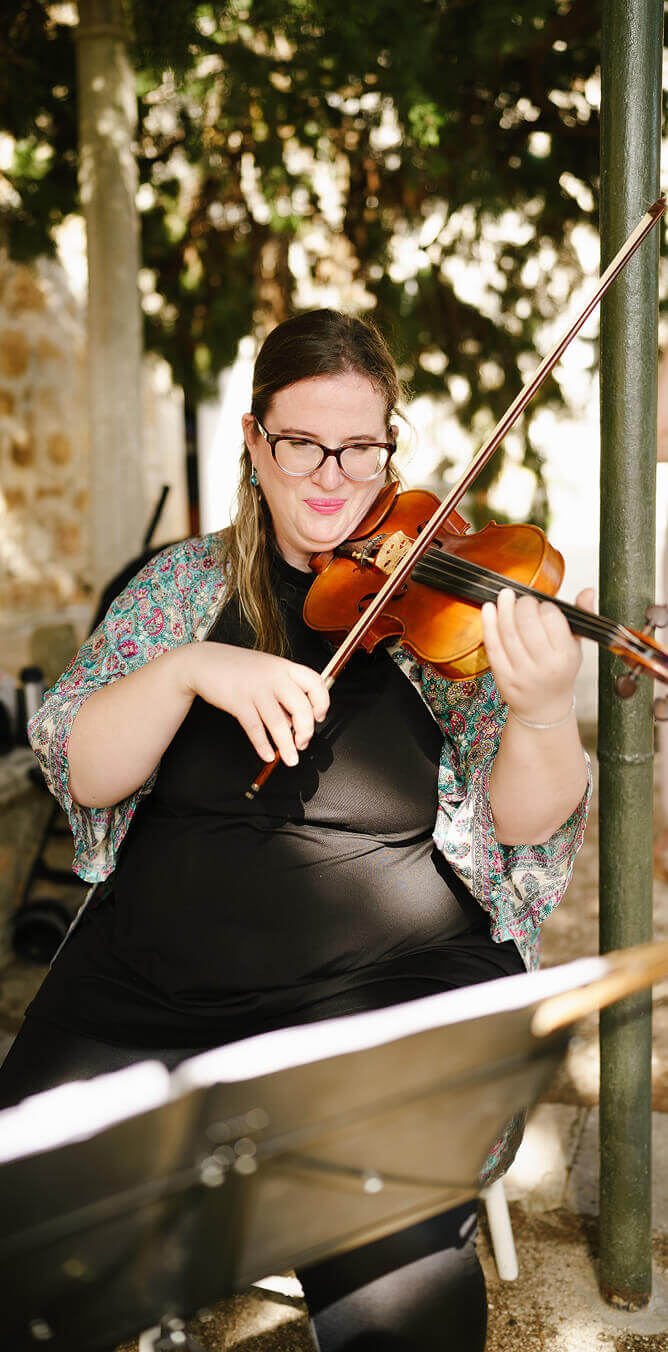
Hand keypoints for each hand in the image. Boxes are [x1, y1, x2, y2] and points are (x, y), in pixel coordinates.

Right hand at [181, 642, 329, 765]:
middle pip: (302, 708)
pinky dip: (263, 745)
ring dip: (287, 746)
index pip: (316, 683)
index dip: (322, 703)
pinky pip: (256, 729)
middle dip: (306, 732)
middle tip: (303, 743)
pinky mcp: (238, 702)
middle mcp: (274, 677)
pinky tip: (268, 754)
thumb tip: (296, 721)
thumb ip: (284, 691)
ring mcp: (256, 690)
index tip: (319, 717)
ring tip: (291, 759)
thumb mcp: (267, 670)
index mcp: (285, 667)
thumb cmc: (237, 667)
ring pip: (279, 723)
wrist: (204, 662)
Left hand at [481, 587, 594, 724]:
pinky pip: (493, 646)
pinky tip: (488, 609)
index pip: (552, 618)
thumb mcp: (576, 647)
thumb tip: (587, 591)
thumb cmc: (560, 672)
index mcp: (565, 656)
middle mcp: (544, 665)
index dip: (545, 606)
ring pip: (509, 633)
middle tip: (523, 601)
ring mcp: (522, 673)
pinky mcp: (503, 677)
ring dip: (504, 609)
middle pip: (527, 623)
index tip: (543, 607)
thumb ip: (582, 617)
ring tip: (505, 595)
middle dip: (523, 604)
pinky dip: (489, 625)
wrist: (544, 707)